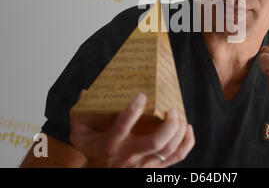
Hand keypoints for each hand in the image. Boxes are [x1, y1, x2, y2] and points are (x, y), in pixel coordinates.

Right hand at [69, 92, 194, 167]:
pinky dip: (187, 143)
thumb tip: (85, 92)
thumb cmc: (92, 151)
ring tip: (179, 114)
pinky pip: (177, 158)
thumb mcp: (80, 134)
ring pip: (169, 150)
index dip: (133, 110)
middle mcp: (129, 155)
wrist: (99, 176)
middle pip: (156, 142)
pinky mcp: (154, 168)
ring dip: (179, 131)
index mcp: (111, 144)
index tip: (142, 95)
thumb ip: (80, 114)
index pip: (123, 126)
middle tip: (171, 109)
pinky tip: (188, 128)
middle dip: (169, 124)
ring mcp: (144, 164)